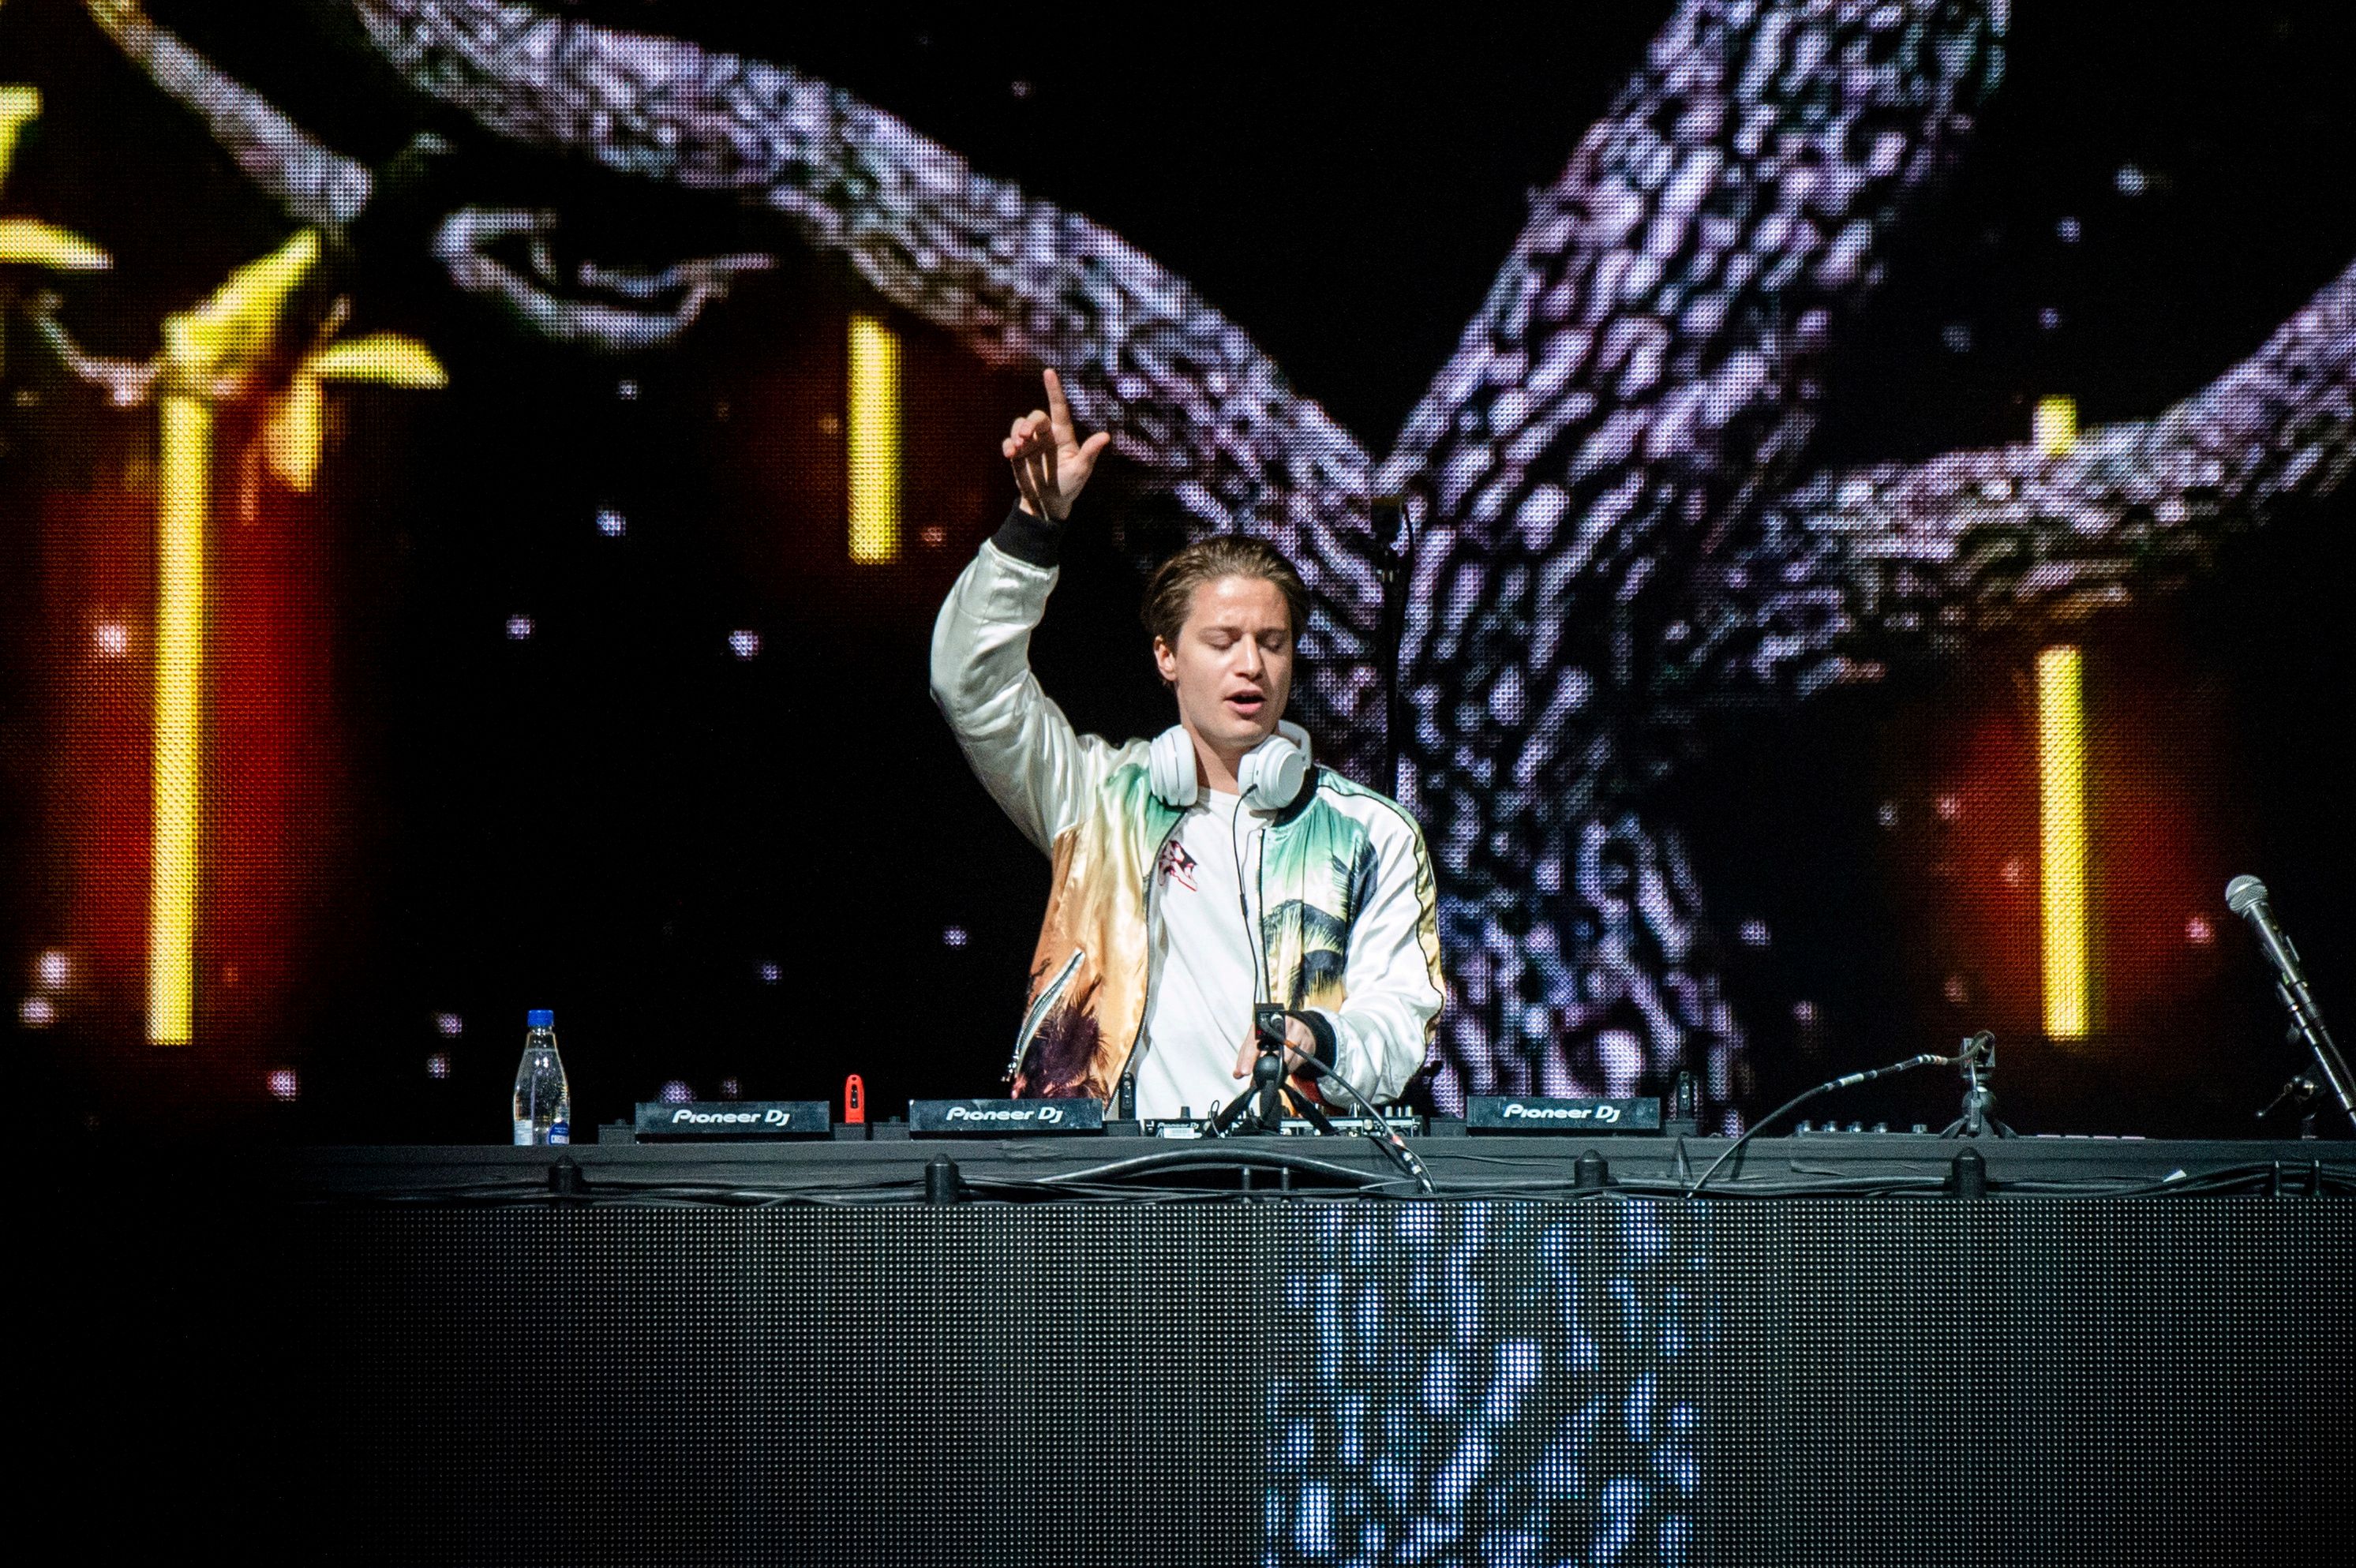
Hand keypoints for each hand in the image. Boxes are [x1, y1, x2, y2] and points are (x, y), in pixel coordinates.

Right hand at [1004, 368, 1111, 521]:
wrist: (1048, 504)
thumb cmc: (1070, 486)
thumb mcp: (1081, 470)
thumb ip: (1089, 453)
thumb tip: (1106, 436)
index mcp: (1063, 435)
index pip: (1058, 408)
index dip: (1054, 389)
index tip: (1049, 372)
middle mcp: (1046, 435)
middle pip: (1035, 417)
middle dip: (1028, 423)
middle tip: (1024, 437)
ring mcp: (1030, 444)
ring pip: (1019, 425)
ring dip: (1016, 432)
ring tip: (1016, 448)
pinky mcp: (1017, 454)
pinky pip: (1008, 442)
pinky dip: (1007, 445)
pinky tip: (1009, 455)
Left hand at [1232, 1017, 1320, 1082]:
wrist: (1301, 1028)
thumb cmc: (1276, 1034)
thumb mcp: (1259, 1040)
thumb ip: (1246, 1056)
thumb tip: (1237, 1073)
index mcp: (1266, 1021)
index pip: (1254, 1040)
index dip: (1248, 1057)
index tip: (1243, 1072)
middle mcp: (1282, 1024)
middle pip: (1271, 1049)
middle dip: (1262, 1066)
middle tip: (1255, 1079)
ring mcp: (1296, 1033)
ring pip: (1284, 1059)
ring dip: (1275, 1071)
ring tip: (1269, 1076)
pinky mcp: (1307, 1044)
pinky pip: (1295, 1063)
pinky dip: (1287, 1070)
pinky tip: (1283, 1069)